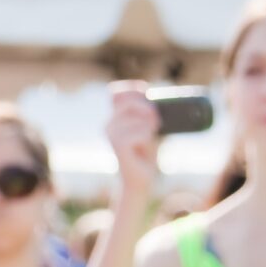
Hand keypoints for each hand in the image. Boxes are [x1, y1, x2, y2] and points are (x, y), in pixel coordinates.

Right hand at [106, 82, 159, 200]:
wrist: (140, 178)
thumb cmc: (145, 151)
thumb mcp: (148, 126)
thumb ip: (147, 111)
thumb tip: (151, 96)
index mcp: (113, 117)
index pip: (118, 92)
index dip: (134, 89)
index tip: (147, 95)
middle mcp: (108, 124)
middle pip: (131, 101)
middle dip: (148, 107)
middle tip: (157, 122)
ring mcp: (111, 134)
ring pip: (139, 117)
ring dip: (150, 126)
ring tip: (148, 139)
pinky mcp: (118, 145)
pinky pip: (141, 132)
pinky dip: (147, 137)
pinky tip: (142, 148)